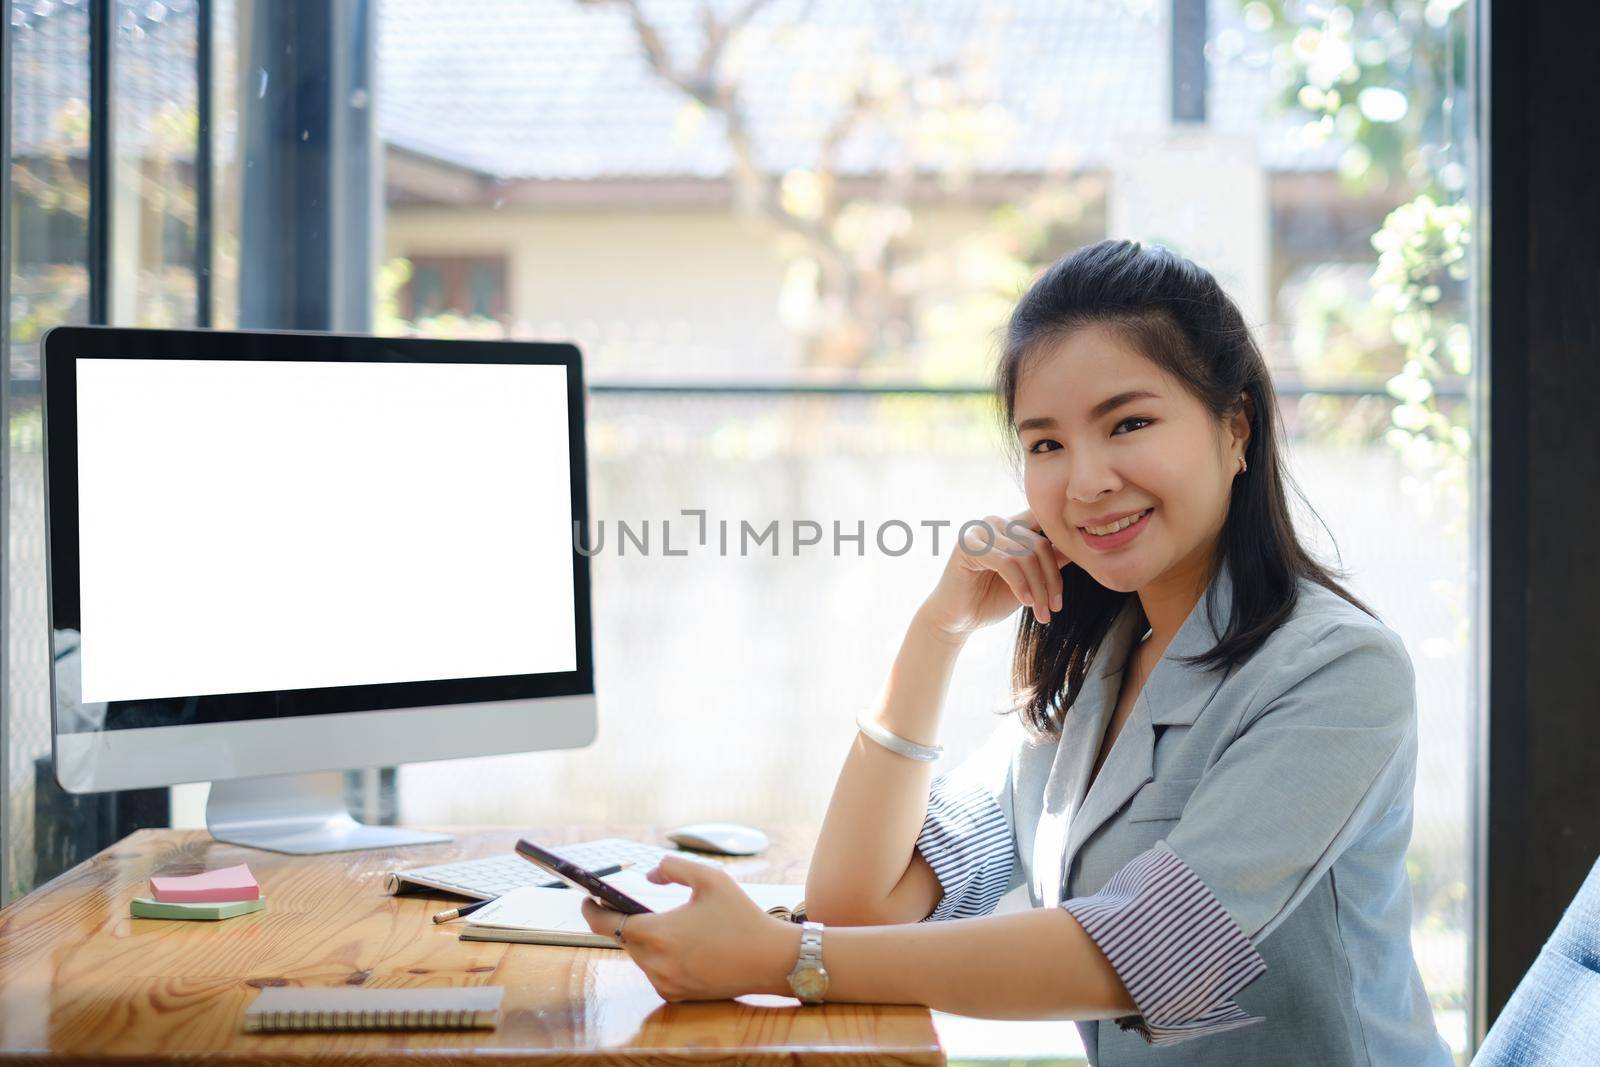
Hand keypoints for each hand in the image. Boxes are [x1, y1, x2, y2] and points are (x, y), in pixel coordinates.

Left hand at [579, 855, 801, 1002]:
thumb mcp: (710, 878)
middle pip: (625, 940)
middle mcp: (656, 963)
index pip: (608, 923)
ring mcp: (666, 982)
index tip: (585, 899)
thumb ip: (672, 868)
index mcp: (658, 933)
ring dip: (642, 940)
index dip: (591, 911)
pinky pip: (655, 972)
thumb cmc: (741, 915)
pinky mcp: (677, 994)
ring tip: (650, 921)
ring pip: (639, 957)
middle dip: (623, 922)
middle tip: (622, 904)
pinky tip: (674, 944)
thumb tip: (648, 877)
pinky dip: (658, 957)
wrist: (771, 959)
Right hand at [920, 507, 1071, 639]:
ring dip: (1039, 588)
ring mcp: (980, 531)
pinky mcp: (967, 546)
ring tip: (1041, 612)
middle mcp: (997, 522)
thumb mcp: (1030, 580)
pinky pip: (1007, 562)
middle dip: (1052, 580)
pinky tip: (1025, 603)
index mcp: (1012, 525)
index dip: (1062, 548)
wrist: (957, 620)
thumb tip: (1081, 549)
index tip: (1065, 586)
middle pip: (1040, 545)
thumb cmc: (991, 599)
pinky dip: (1021, 585)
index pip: (1046, 526)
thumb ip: (1050, 562)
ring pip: (1026, 555)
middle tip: (1055, 608)